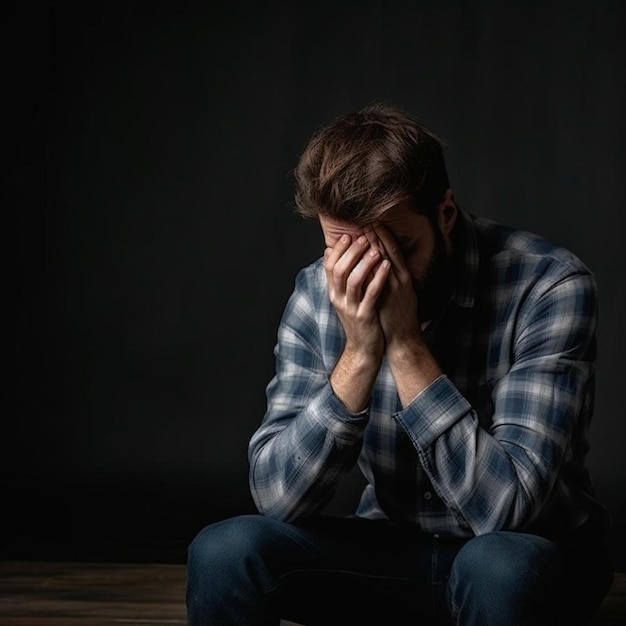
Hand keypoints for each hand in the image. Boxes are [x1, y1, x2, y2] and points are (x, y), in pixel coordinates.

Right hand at [324, 232, 389, 361]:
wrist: (363, 348)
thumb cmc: (358, 319)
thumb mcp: (345, 298)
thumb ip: (339, 278)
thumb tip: (331, 252)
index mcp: (334, 292)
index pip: (330, 266)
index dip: (338, 249)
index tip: (348, 234)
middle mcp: (339, 299)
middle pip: (340, 270)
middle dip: (351, 252)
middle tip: (363, 237)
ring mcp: (351, 308)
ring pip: (353, 281)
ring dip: (365, 262)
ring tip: (375, 249)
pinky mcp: (365, 316)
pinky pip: (371, 294)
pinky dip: (379, 278)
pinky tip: (387, 265)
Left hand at [373, 223, 421, 352]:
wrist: (402, 336)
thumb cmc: (399, 314)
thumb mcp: (401, 291)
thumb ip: (392, 276)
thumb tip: (383, 262)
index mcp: (404, 276)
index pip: (394, 250)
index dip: (384, 235)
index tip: (374, 221)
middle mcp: (400, 279)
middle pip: (388, 252)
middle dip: (377, 236)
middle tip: (366, 219)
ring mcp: (393, 288)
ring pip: (382, 262)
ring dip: (372, 247)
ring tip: (362, 233)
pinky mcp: (385, 298)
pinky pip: (375, 279)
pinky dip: (368, 266)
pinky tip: (360, 258)